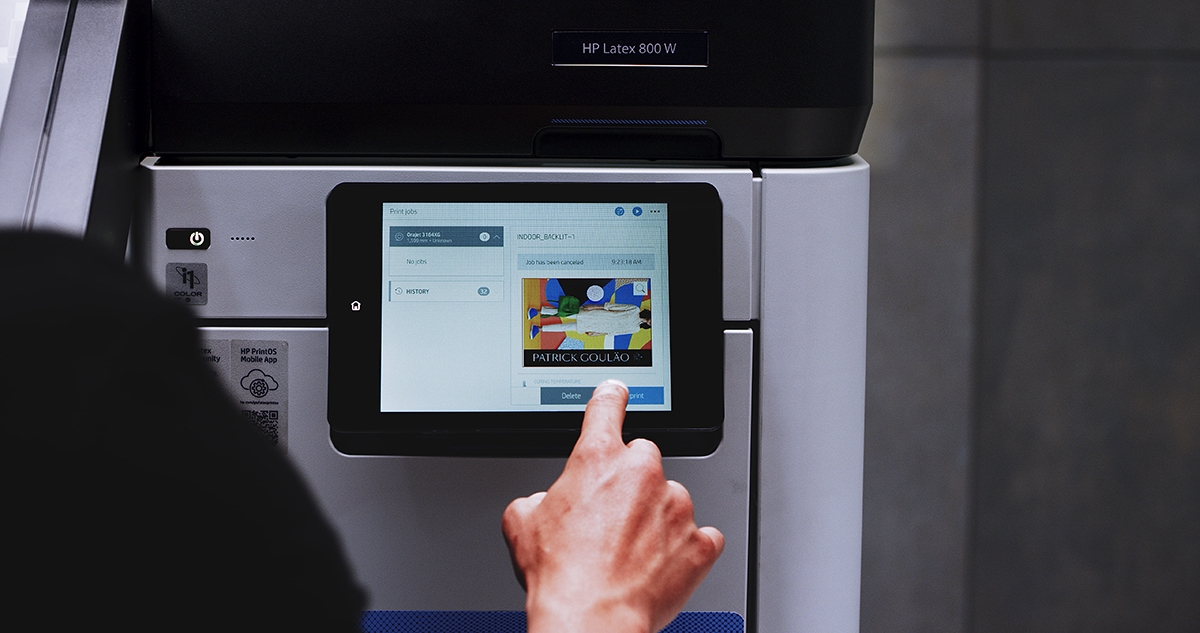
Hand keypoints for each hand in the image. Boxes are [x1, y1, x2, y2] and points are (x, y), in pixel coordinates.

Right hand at [502, 380, 724, 632]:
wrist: (590, 619)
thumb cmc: (560, 575)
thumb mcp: (521, 523)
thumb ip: (537, 498)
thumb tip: (542, 504)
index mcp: (597, 458)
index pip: (607, 407)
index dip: (611, 398)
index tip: (617, 393)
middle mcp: (642, 473)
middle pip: (643, 458)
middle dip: (629, 483)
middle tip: (609, 520)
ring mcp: (675, 506)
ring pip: (671, 499)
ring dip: (655, 519)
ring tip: (630, 554)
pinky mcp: (699, 543)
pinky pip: (701, 537)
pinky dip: (685, 549)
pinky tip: (661, 566)